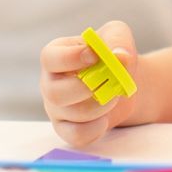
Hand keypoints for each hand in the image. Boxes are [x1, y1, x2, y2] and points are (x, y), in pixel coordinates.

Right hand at [40, 21, 138, 150]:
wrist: (121, 81)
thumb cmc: (111, 53)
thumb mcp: (117, 36)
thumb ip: (118, 40)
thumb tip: (121, 57)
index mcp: (56, 55)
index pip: (50, 57)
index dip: (71, 58)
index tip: (95, 56)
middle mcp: (50, 82)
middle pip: (55, 92)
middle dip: (87, 89)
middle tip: (109, 82)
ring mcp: (56, 108)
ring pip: (70, 114)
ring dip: (99, 106)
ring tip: (114, 96)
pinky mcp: (66, 128)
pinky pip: (76, 136)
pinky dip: (95, 129)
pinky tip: (106, 118)